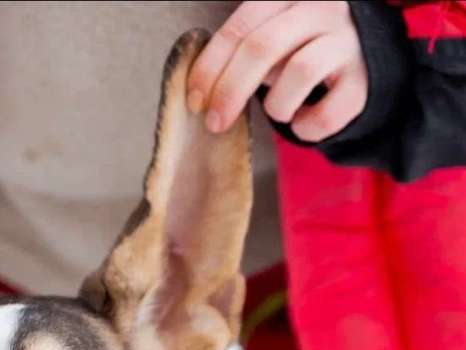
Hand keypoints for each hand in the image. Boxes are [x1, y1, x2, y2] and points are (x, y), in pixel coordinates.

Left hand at [187, 1, 367, 141]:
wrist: (368, 61)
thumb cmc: (302, 51)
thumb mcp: (271, 39)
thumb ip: (240, 52)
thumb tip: (201, 92)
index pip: (239, 28)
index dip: (210, 68)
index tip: (194, 100)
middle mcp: (323, 10)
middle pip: (263, 47)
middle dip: (230, 91)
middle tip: (215, 123)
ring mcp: (349, 42)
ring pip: (298, 72)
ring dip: (276, 105)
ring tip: (278, 111)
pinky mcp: (367, 80)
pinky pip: (328, 112)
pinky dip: (307, 127)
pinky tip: (304, 122)